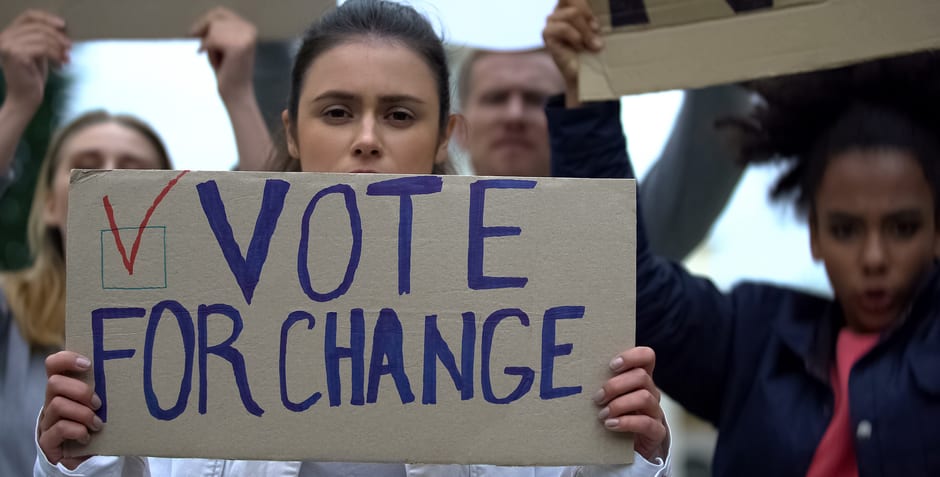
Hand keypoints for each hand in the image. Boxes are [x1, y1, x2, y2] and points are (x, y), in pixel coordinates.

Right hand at [0, 10, 69, 112]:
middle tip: (69, 47)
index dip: (46, 18)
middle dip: (57, 36)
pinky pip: (42, 48)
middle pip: (38, 27)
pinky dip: (56, 54)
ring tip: (67, 58)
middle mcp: (5, 37)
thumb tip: (61, 30)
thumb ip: (43, 39)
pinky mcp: (15, 55)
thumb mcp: (38, 53)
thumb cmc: (32, 77)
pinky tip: (62, 63)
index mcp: (9, 34)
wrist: (25, 98)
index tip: (63, 26)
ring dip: (58, 47)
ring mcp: (8, 45)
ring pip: (42, 37)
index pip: (28, 16)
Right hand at [38, 351, 100, 468]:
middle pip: (54, 383)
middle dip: (80, 391)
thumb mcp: (97, 402)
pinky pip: (60, 428)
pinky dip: (78, 430)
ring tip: (97, 423)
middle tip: (98, 403)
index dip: (66, 359)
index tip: (88, 364)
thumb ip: (101, 388)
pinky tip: (87, 436)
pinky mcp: (48, 440)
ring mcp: (47, 421)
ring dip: (83, 413)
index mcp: (63, 389)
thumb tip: (127, 369)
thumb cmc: (93, 422)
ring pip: (57, 405)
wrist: (82, 456)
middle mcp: (51, 402)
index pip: (53, 364)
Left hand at [189, 7, 257, 99]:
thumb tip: (201, 21)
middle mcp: (250, 30)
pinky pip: (212, 39)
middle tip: (198, 46)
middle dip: (202, 30)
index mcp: (249, 28)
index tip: (193, 33)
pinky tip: (215, 63)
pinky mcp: (239, 46)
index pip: (220, 12)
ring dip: (208, 44)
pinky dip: (208, 50)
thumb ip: (216, 31)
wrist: (237, 94)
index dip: (203, 21)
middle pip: (215, 18)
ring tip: (216, 59)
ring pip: (213, 29)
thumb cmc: (227, 71)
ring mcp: (246, 37)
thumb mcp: (221, 46)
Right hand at [542, 0, 602, 107]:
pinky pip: (563, 28)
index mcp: (570, 6)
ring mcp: (551, 22)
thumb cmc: (594, 49)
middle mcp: (559, 12)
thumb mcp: (598, 28)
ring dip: (585, 30)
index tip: (595, 20)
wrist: (587, 73)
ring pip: (572, 13)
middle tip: (596, 30)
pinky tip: (578, 47)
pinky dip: (575, 37)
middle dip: (588, 14)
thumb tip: (595, 16)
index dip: (585, 3)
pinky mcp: (547, 34)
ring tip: (590, 44)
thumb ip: (593, 15)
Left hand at [594, 346, 667, 461]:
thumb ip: (602, 383)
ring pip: (644, 398)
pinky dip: (626, 422)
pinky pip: (646, 423)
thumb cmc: (615, 414)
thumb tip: (576, 373)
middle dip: (615, 385)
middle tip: (597, 397)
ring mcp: (655, 411)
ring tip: (602, 414)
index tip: (611, 365)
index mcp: (640, 379)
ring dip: (619, 404)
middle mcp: (651, 391)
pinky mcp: (656, 431)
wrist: (629, 446)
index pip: (646, 356)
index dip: (631, 357)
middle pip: (641, 376)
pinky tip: (610, 424)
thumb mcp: (610, 396)